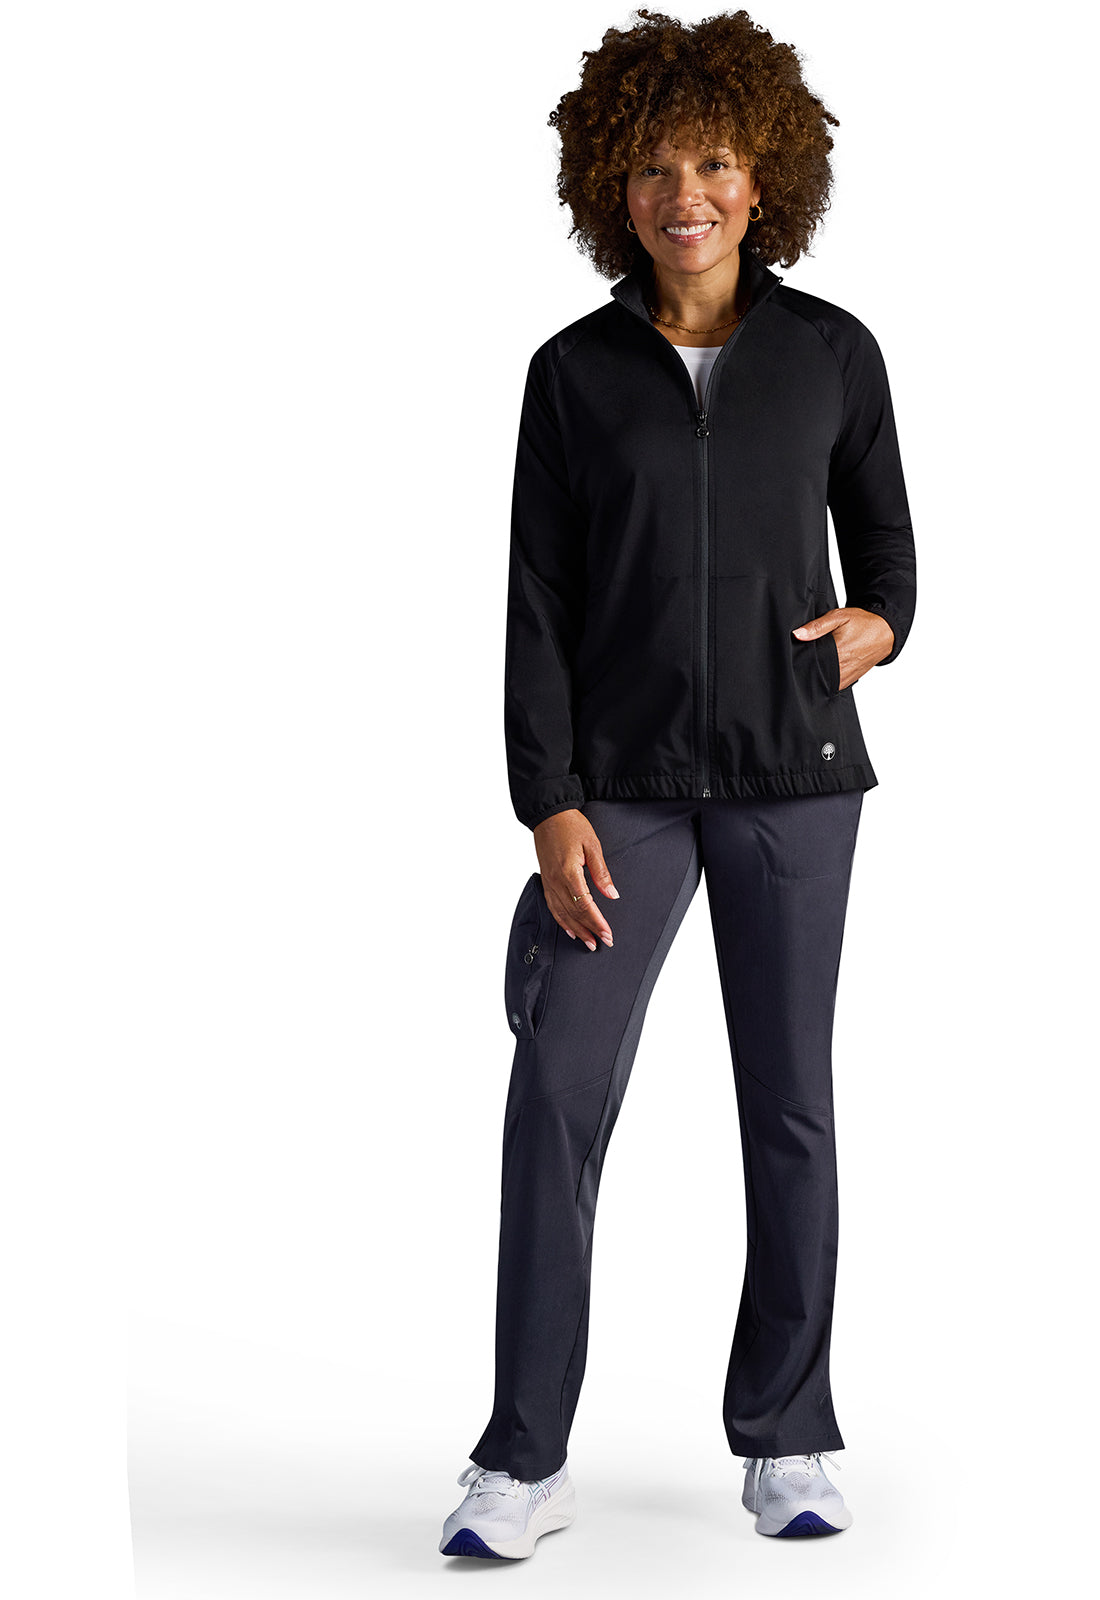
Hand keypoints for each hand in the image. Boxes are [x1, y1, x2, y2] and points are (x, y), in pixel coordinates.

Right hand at [531, 810, 618, 951]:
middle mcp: (556, 880)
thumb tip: (612, 894)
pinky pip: (552, 906)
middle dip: (589, 930)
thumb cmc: (571, 826)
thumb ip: (602, 872)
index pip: (585, 905)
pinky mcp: (545, 880)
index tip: (607, 933)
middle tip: (603, 942)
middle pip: (574, 913)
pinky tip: (570, 928)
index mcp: (569, 872)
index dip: (597, 922)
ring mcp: (548, 881)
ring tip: (588, 942)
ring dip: (576, 929)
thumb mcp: (593, 845)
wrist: (549, 815)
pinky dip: (561, 920)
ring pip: (562, 913)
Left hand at [792, 606, 894, 690]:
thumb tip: (797, 634)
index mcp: (837, 651)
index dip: (800, 659)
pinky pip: (833, 685)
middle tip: (802, 658)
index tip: (796, 654)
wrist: (885, 633)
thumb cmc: (864, 623)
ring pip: (824, 682)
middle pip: (815, 673)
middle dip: (807, 667)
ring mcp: (846, 676)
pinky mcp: (850, 681)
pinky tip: (824, 670)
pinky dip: (827, 679)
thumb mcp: (839, 617)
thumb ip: (817, 626)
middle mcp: (842, 667)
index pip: (810, 662)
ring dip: (817, 675)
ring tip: (814, 664)